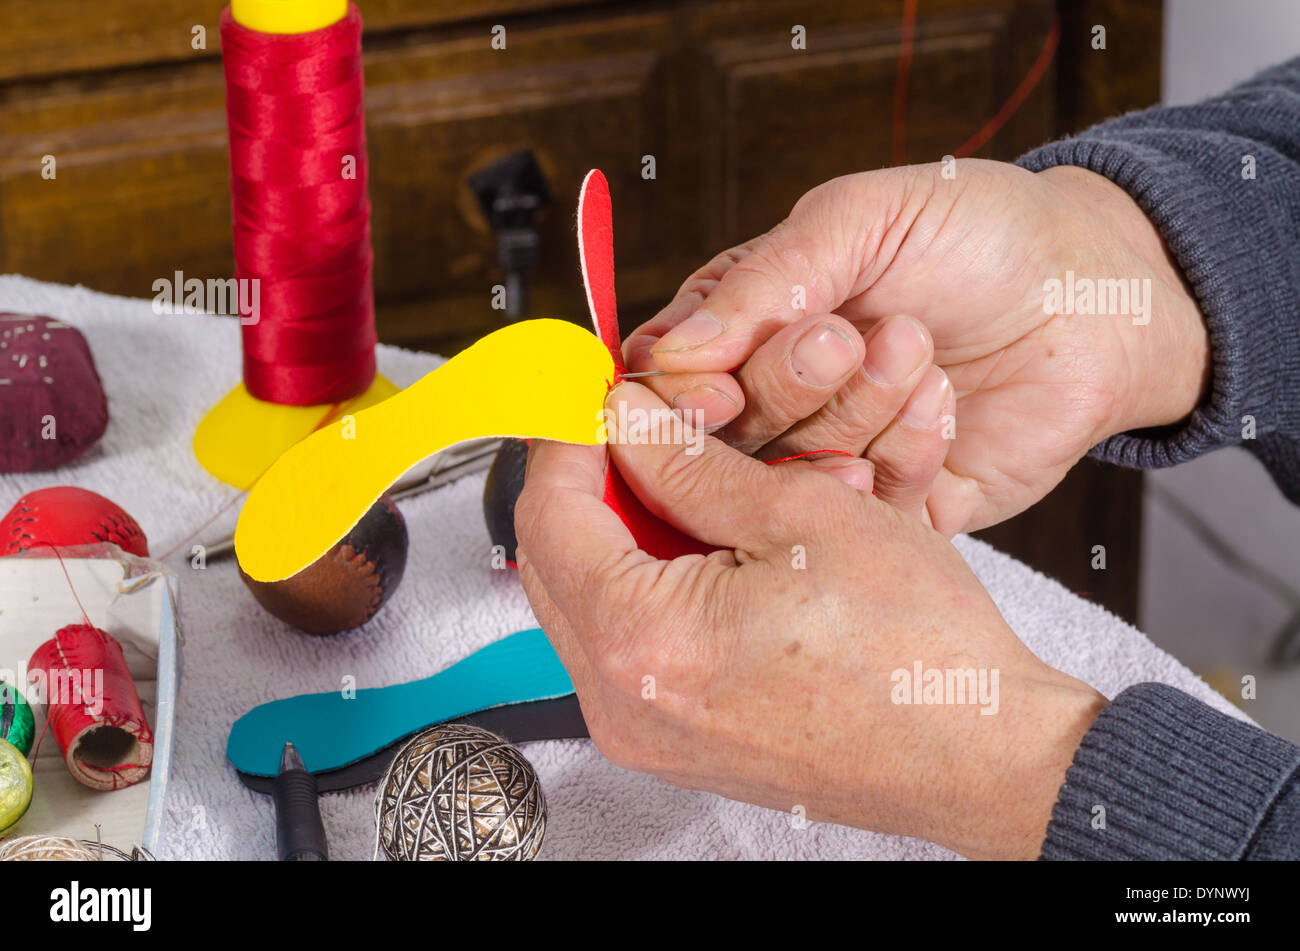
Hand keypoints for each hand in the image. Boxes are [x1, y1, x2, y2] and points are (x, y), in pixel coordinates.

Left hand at [515, 381, 1105, 858]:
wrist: (982, 756)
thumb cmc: (917, 650)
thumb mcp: (803, 513)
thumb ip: (689, 462)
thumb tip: (628, 420)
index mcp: (642, 641)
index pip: (549, 514)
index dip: (567, 438)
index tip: (593, 399)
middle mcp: (625, 703)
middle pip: (555, 562)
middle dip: (590, 484)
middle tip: (639, 432)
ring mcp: (648, 734)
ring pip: (590, 602)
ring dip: (624, 534)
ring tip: (688, 486)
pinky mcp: (678, 744)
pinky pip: (631, 646)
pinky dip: (653, 586)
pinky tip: (709, 550)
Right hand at [625, 160, 1209, 533]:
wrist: (1098, 292)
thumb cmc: (978, 232)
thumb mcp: (863, 218)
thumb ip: (765, 281)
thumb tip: (672, 352)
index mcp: (748, 321)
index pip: (672, 377)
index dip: (684, 395)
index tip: (719, 390)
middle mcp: (780, 398)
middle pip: (725, 439)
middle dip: (787, 390)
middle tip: (846, 337)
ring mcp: (836, 456)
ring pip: (794, 480)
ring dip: (855, 415)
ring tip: (918, 350)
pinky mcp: (897, 506)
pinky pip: (871, 513)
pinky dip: (905, 455)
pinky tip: (943, 400)